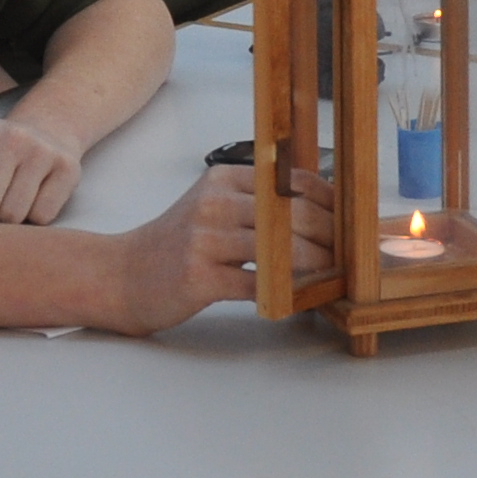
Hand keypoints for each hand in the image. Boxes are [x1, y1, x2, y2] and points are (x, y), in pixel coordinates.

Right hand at [104, 163, 331, 335]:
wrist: (123, 274)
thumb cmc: (178, 243)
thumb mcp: (215, 206)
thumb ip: (259, 204)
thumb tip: (323, 214)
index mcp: (225, 179)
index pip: (292, 183)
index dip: (330, 203)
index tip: (352, 222)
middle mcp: (215, 202)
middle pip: (292, 215)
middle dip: (330, 237)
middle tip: (352, 255)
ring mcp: (205, 239)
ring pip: (280, 249)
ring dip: (316, 266)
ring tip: (335, 276)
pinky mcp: (198, 276)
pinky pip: (257, 285)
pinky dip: (285, 293)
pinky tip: (300, 298)